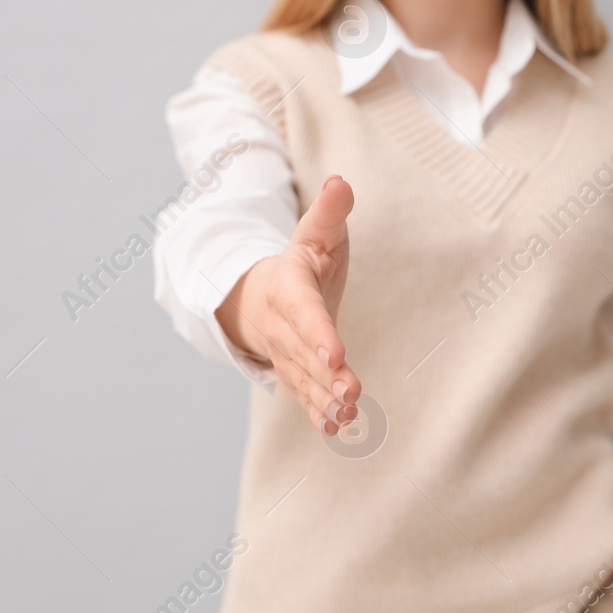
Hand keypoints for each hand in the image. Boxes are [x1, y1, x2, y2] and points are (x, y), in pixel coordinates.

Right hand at [216, 174, 362, 435]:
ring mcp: (286, 353)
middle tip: (351, 393)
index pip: (305, 314)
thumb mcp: (314, 232)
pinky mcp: (295, 373)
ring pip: (303, 379)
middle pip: (304, 353)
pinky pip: (303, 395)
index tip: (337, 355)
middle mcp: (284, 326)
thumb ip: (330, 212)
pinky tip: (335, 429)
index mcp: (290, 289)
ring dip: (323, 400)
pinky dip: (317, 413)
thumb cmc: (303, 261)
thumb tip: (341, 183)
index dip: (319, 334)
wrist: (262, 295)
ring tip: (346, 415)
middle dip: (326, 376)